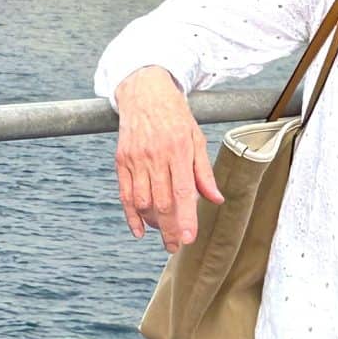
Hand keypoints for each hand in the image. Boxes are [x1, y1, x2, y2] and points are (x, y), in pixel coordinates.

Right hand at [112, 67, 222, 254]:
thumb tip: (216, 200)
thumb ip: (204, 172)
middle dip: (169, 229)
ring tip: (163, 234)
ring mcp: (136, 159)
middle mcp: (156, 156)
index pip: (183, 192)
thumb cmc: (175, 115)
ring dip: (152, 223)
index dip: (186, 218)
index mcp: (178, 150)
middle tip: (176, 246)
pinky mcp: (121, 160)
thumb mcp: (196, 138)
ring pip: (142, 201)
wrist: (144, 92)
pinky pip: (125, 194)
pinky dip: (131, 215)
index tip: (189, 239)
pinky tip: (139, 230)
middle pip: (161, 202)